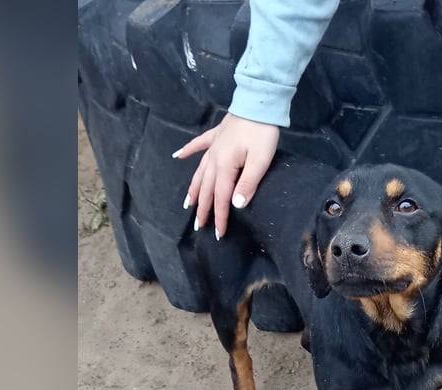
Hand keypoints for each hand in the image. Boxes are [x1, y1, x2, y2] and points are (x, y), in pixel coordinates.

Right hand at [173, 113, 279, 237]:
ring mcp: (214, 146)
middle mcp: (214, 159)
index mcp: (225, 167)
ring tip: (187, 204)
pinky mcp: (217, 135)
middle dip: (203, 209)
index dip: (220, 217)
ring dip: (193, 189)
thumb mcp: (260, 161)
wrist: (259, 103)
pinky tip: (178, 156)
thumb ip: (247, 184)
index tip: (218, 234)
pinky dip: (188, 151)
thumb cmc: (262, 133)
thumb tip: (235, 205)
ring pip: (200, 172)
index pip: (221, 198)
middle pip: (206, 189)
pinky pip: (199, 145)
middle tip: (198, 226)